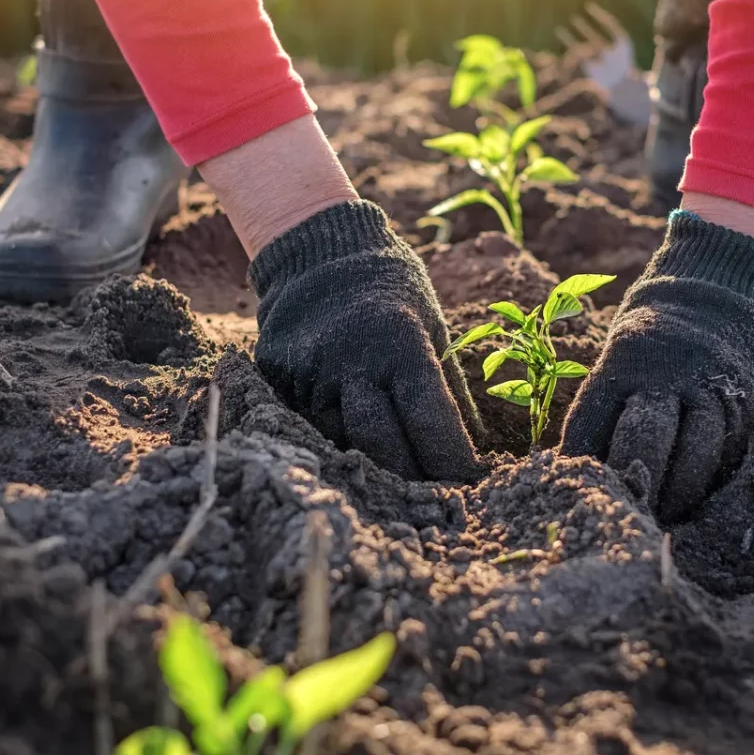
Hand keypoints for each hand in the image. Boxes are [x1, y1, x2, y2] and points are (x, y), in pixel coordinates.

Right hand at [250, 201, 482, 481]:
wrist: (320, 250)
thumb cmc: (393, 290)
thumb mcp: (433, 325)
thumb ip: (448, 386)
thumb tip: (476, 446)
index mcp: (401, 343)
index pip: (430, 419)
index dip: (451, 462)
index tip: (469, 488)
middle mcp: (351, 359)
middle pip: (381, 444)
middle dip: (409, 480)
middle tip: (433, 504)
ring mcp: (309, 369)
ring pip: (341, 442)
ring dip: (370, 468)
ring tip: (395, 489)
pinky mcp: (277, 376)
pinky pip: (308, 425)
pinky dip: (334, 443)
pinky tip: (352, 455)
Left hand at [560, 212, 753, 521]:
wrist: (718, 292)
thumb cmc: (650, 343)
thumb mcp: (618, 357)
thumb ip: (604, 407)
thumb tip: (575, 467)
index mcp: (620, 364)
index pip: (590, 422)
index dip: (579, 462)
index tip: (572, 490)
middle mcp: (664, 376)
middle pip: (643, 440)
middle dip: (630, 483)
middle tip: (620, 515)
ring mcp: (708, 390)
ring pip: (693, 455)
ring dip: (674, 496)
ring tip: (659, 519)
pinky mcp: (744, 405)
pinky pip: (726, 454)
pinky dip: (707, 484)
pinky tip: (693, 504)